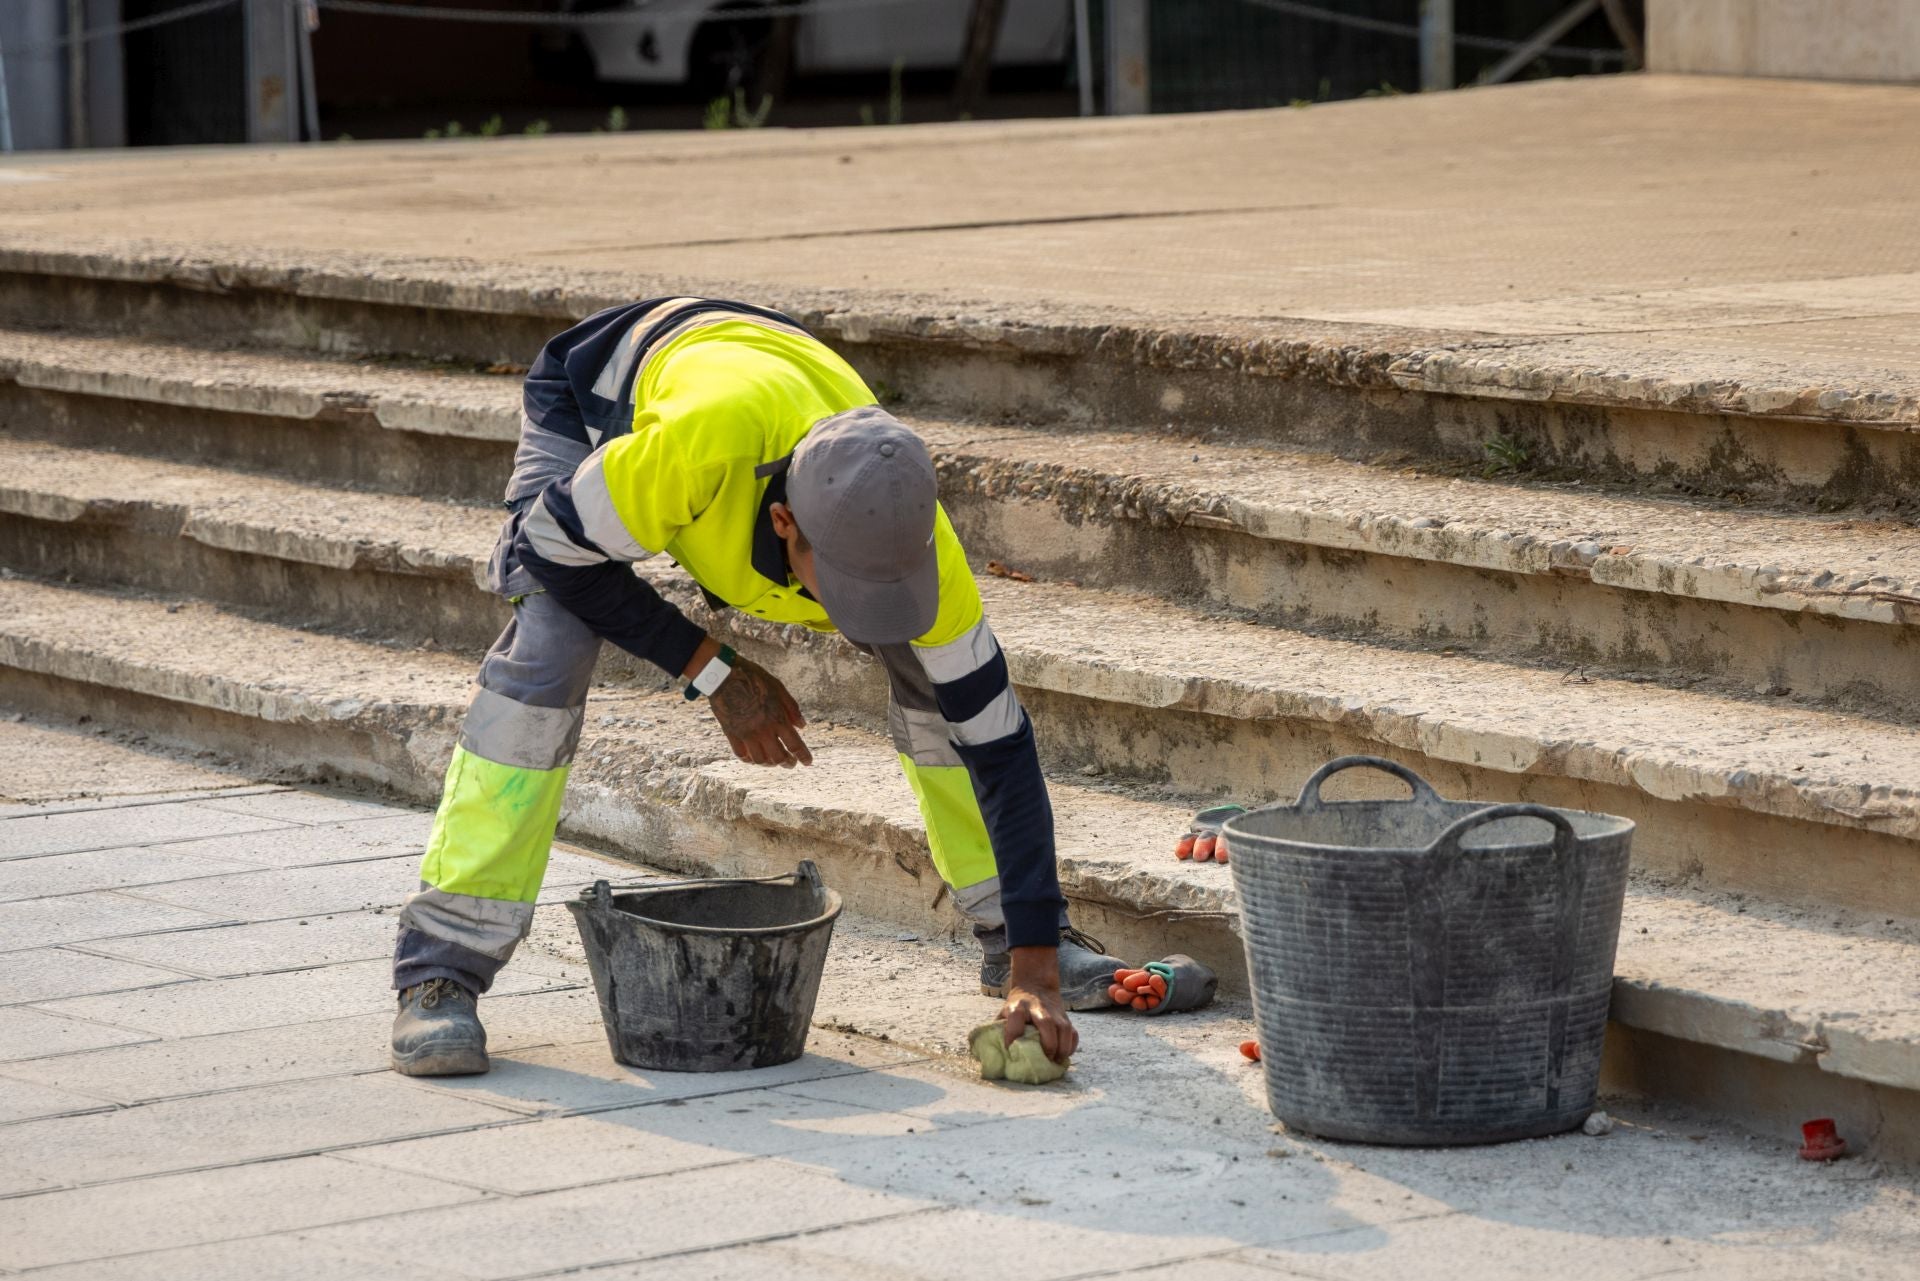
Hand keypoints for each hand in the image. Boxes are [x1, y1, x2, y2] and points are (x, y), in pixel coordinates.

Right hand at [708, 653, 812, 767]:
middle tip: (791, 763)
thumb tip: (802, 726)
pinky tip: (754, 757)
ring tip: (773, 761)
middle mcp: (762, 730)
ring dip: (769, 763)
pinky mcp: (731, 734)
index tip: (808, 762)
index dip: (803, 756)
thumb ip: (791, 708)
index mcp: (777, 718)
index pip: (794, 744)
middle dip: (788, 763)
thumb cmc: (754, 678)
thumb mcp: (778, 688)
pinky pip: (741, 755)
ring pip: (760, 760)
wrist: (723, 675)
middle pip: (778, 757)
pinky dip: (749, 760)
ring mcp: (746, 734)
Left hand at [1000, 945, 1077, 1062]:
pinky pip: (1073, 1032)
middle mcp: (1037, 1008)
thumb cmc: (1016, 1006)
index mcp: (1018, 1007)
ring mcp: (1054, 1012)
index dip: (1012, 1034)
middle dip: (1048, 1044)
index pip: (1015, 1019)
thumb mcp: (1004, 1012)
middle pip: (1046, 1023)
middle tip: (1046, 1059)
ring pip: (1064, 1028)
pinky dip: (1071, 1045)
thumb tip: (990, 1054)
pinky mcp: (1065, 1017)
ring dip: (1062, 1047)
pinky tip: (1065, 1055)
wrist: (1035, 985)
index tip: (1011, 1050)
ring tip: (1057, 1061)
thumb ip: (999, 1029)